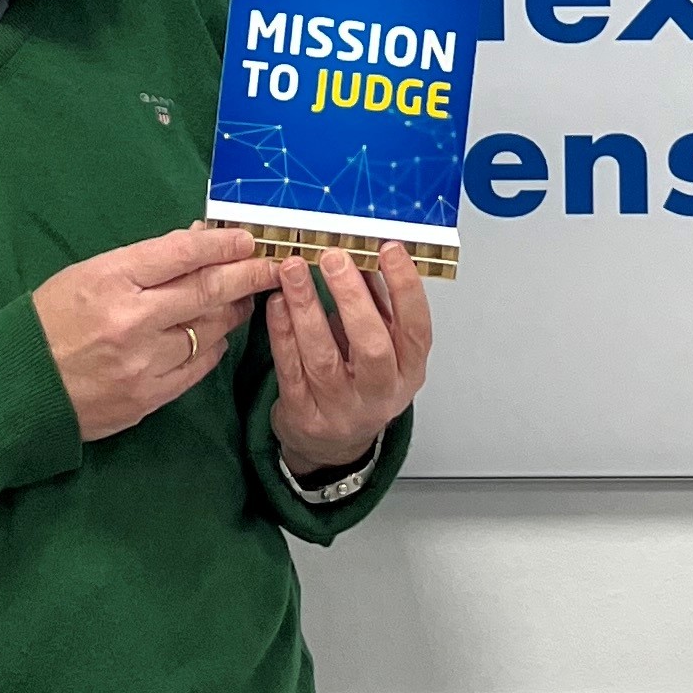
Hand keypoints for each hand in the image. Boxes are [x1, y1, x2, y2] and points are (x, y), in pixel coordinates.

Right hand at [34, 222, 276, 442]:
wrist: (18, 387)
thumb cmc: (51, 320)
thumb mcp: (89, 274)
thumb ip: (144, 261)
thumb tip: (198, 241)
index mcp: (111, 279)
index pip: (182, 253)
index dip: (222, 244)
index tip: (247, 240)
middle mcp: (131, 320)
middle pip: (207, 290)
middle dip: (247, 275)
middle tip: (272, 266)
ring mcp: (142, 363)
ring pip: (210, 331)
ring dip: (233, 311)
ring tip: (243, 298)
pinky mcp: (148, 398)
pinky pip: (199, 368)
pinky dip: (214, 347)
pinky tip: (217, 335)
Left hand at [266, 246, 432, 475]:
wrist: (333, 443)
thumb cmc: (360, 380)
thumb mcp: (381, 344)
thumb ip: (377, 302)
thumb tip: (364, 252)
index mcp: (408, 370)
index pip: (416, 328)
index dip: (406, 288)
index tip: (389, 249)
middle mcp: (380, 393)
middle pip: (371, 347)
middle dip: (352, 298)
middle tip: (333, 258)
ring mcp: (340, 408)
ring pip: (323, 357)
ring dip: (306, 308)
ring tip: (293, 270)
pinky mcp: (304, 414)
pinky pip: (290, 368)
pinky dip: (281, 332)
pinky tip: (277, 302)